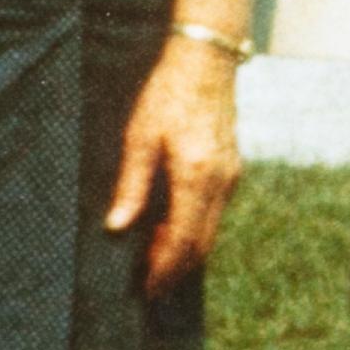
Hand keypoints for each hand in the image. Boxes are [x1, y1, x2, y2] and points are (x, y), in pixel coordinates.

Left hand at [101, 35, 244, 293]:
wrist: (206, 61)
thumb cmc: (167, 94)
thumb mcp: (139, 137)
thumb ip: (131, 185)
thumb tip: (117, 227)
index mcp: (196, 176)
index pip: (183, 240)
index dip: (164, 269)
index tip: (146, 288)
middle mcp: (220, 182)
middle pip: (201, 244)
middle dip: (176, 269)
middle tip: (148, 285)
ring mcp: (231, 177)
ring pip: (211, 231)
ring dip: (184, 250)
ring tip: (153, 258)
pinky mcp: (232, 170)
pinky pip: (215, 213)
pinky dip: (194, 229)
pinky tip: (170, 227)